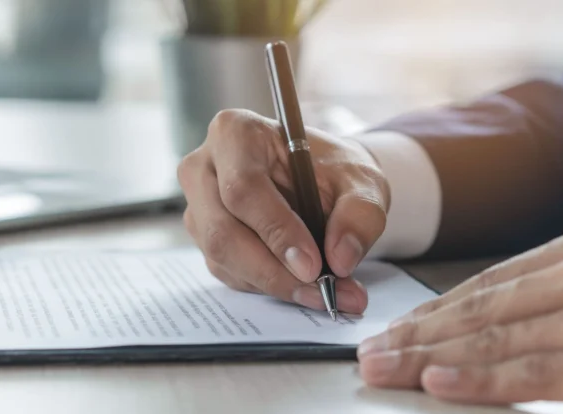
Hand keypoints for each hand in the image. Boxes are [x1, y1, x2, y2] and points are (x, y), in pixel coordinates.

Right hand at [177, 109, 388, 313]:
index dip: (276, 231)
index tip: (313, 265)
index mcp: (236, 133)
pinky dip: (267, 286)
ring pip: (223, 258)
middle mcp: (204, 167)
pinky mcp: (205, 237)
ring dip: (274, 284)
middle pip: (222, 231)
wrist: (327, 180)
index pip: (243, 188)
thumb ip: (359, 216)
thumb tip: (340, 259)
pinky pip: (229, 272)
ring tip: (324, 293)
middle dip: (273, 270)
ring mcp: (199, 205)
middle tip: (320, 291)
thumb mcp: (363, 183)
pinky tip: (301, 285)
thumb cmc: (337, 170)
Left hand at [357, 217, 562, 413]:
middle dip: (419, 332)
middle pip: (483, 305)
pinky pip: (538, 370)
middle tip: (371, 352)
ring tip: (386, 368)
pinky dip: (482, 377)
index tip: (397, 328)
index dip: (437, 309)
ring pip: (499, 335)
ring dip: (432, 355)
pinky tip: (439, 380)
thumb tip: (497, 333)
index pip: (491, 281)